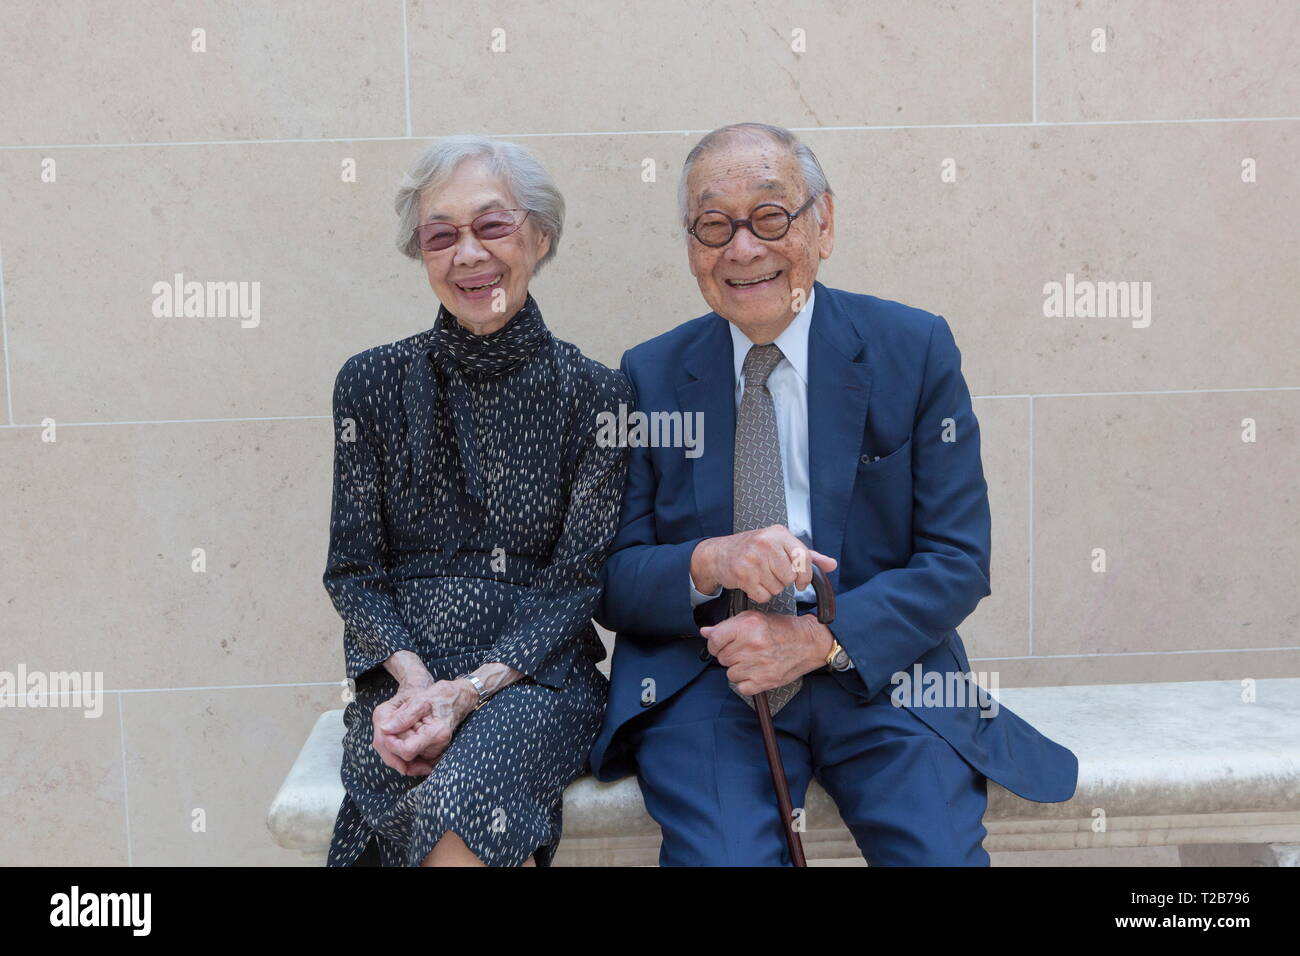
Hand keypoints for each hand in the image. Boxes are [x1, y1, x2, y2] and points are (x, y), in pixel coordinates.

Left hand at [371, 677, 477, 775]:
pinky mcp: (433, 754)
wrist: (457, 699)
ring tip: (404, 727)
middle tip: (394, 724)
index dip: (391, 744)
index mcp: (436, 734)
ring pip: (407, 761)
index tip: (386, 729)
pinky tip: (405, 735)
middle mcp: (438, 747)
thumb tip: (384, 729)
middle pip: (405, 759)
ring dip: (398, 746)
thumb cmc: (440, 696)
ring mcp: (437, 752)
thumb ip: (403, 717)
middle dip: (393, 744)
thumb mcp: (420, 700)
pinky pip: (413, 760)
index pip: (406, 752)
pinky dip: (404, 750)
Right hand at [690, 524, 836, 604]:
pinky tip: (752, 583)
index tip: (801, 582)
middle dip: (784, 581)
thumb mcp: (780, 545)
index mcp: (778, 533)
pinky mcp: (743, 574)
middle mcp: (765, 543)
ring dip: (771, 587)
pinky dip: (760, 594)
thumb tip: (831, 564)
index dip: (805, 575)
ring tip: (760, 576)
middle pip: (790, 577)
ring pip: (778, 588)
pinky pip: (764, 595)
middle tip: (771, 573)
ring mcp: (753, 558)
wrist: (719, 554)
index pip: (803, 557)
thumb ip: (806, 555)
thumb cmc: (752, 549)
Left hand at [700, 611, 834, 694]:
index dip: (714, 644)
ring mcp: (759, 664)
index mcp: (747, 626)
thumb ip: (727, 626)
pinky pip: (741, 687)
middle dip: (730, 655)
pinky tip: (756, 672)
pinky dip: (746, 682)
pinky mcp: (765, 681)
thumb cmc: (781, 629)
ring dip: (738, 669)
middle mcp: (752, 645)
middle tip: (745, 650)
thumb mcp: (753, 618)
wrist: (808, 642)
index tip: (719, 645)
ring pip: (730, 673)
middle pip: (722, 658)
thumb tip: (705, 632)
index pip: (714, 640)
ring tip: (753, 660)